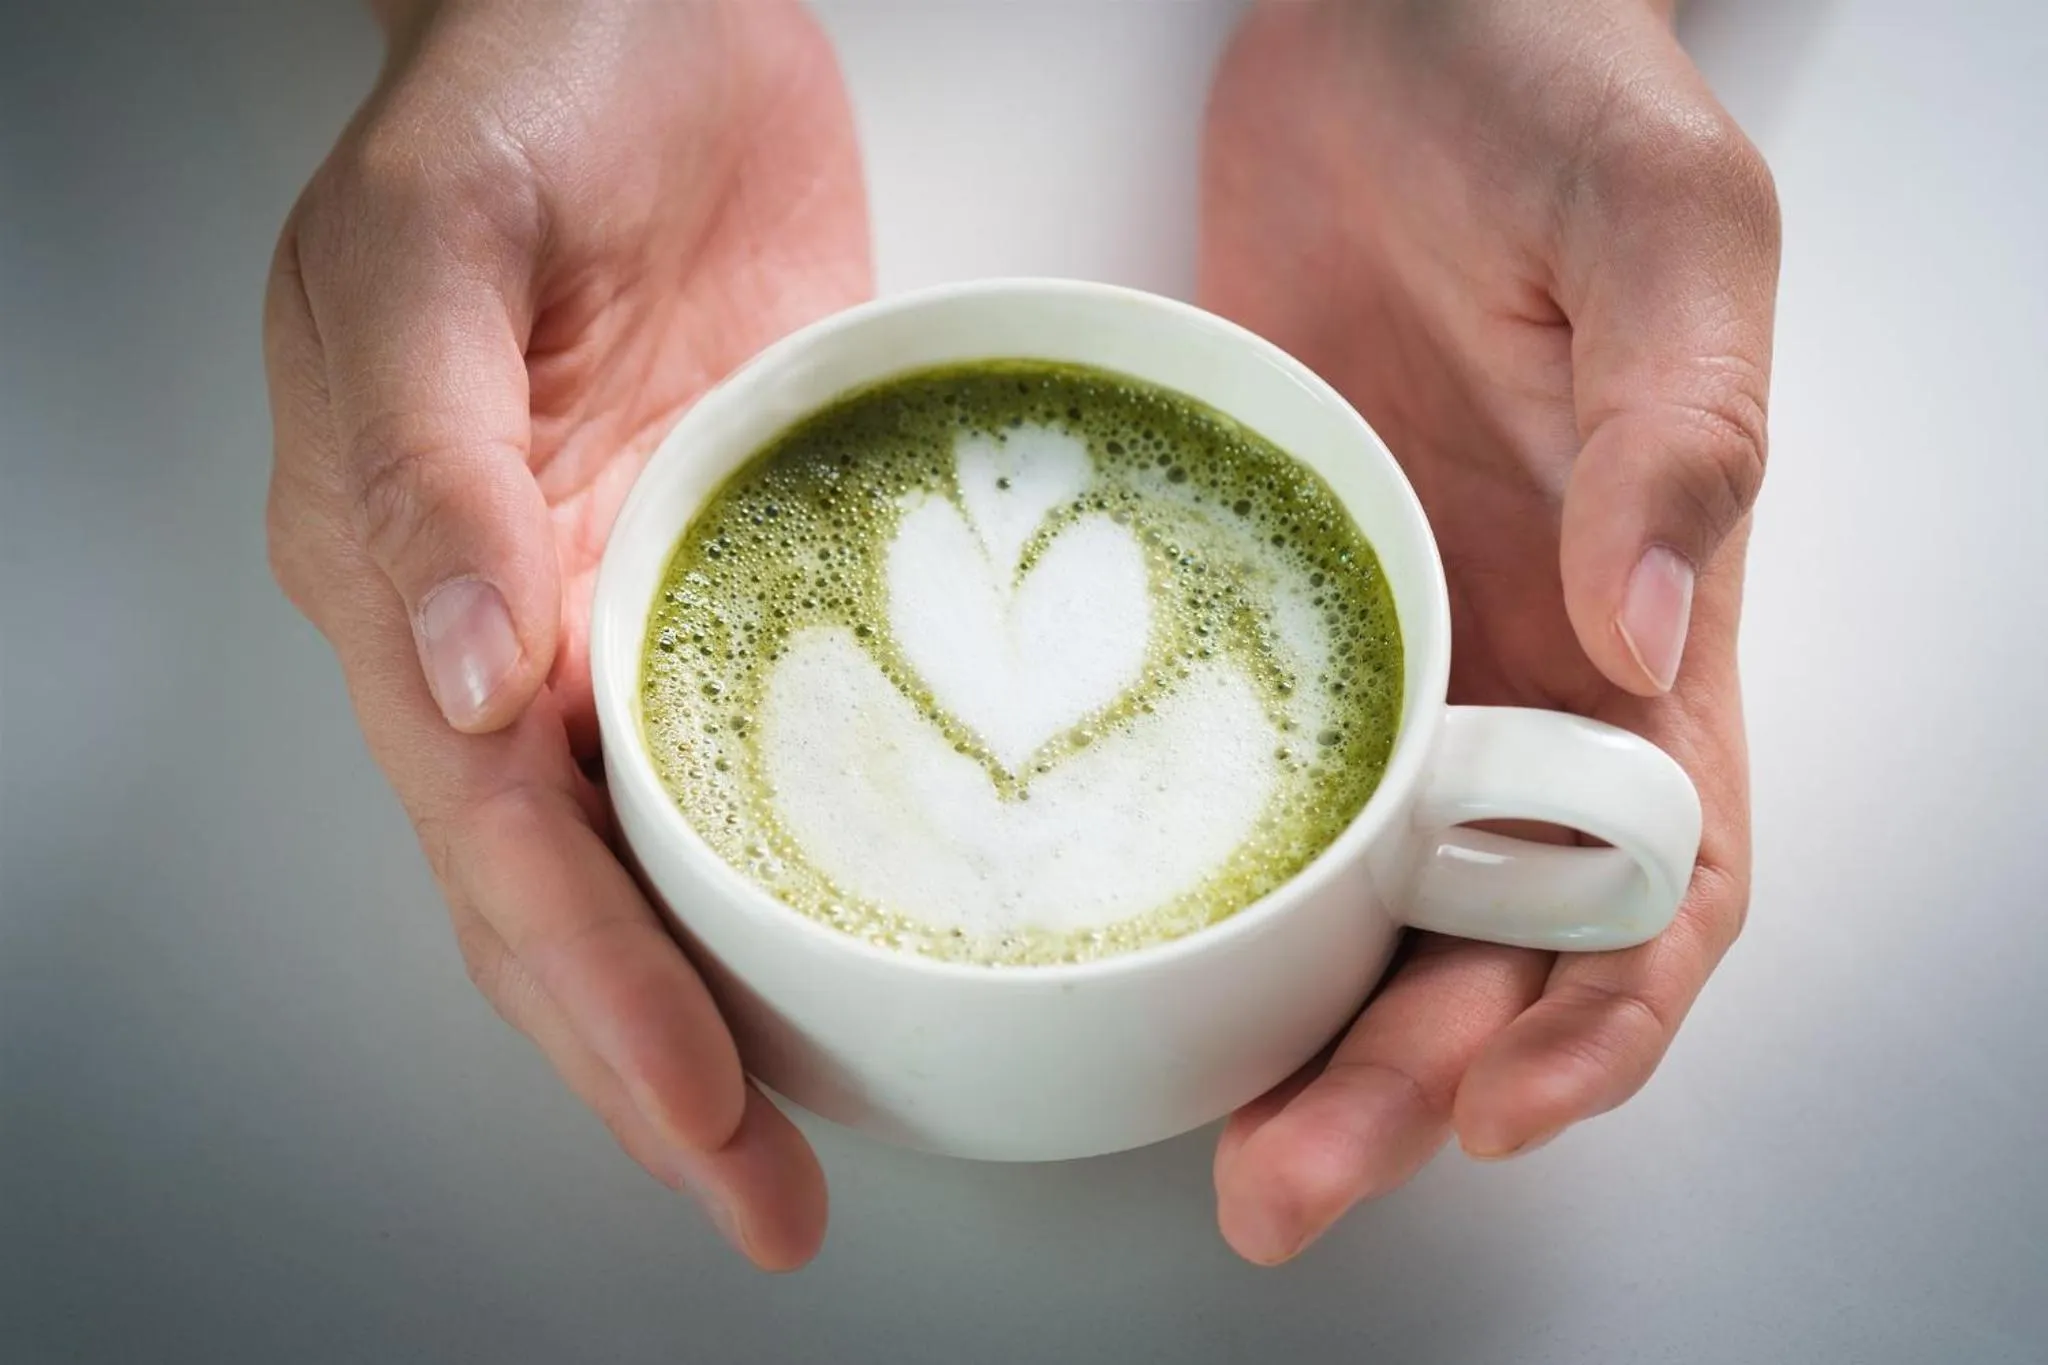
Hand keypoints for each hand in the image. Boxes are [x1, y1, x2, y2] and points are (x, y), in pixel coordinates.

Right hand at [264, 0, 869, 1267]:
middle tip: (767, 1200)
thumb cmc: (527, 92)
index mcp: (416, 576)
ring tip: (811, 1136)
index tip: (700, 1113)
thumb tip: (459, 671)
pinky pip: (763, 748)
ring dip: (728, 1003)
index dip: (597, 992)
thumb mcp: (440, 244)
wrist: (641, 16)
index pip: (502, 839)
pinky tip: (871, 937)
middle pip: (568, 895)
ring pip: (660, 856)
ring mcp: (626, 606)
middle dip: (658, 1065)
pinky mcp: (734, 563)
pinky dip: (802, 868)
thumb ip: (427, 454)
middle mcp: (513, 625)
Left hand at [1200, 0, 1777, 1261]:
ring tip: (1203, 1138)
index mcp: (1646, 633)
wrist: (1389, 26)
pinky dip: (1202, 896)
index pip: (1663, 884)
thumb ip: (1680, 425)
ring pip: (1352, 907)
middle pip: (1485, 946)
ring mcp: (1376, 659)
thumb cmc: (1553, 101)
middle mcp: (1512, 679)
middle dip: (1406, 1081)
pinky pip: (1231, 788)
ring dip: (1294, 1036)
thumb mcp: (1662, 236)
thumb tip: (1650, 619)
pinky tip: (1120, 956)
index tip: (1501, 1104)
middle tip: (1281, 1177)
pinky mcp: (1257, 608)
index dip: (1605, 1021)